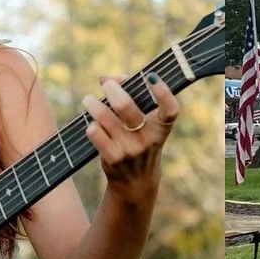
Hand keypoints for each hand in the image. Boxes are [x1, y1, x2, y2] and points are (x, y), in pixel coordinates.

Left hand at [82, 74, 179, 207]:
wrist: (136, 181)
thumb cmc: (139, 140)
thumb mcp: (145, 122)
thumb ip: (132, 95)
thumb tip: (105, 78)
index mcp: (161, 127)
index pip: (170, 109)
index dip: (163, 92)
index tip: (152, 77)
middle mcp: (148, 139)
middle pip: (125, 106)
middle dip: (111, 90)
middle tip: (106, 85)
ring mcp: (130, 149)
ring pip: (104, 116)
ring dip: (93, 104)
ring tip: (89, 101)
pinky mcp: (113, 158)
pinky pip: (95, 131)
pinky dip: (91, 125)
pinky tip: (93, 126)